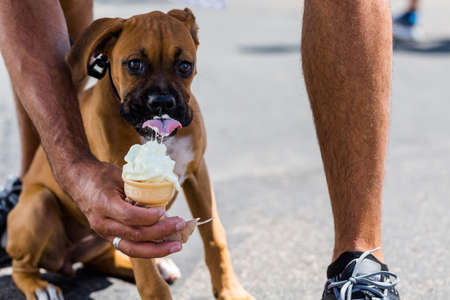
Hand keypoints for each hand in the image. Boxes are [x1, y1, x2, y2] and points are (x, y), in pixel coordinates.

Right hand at [62, 159, 185, 257]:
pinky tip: (164, 245)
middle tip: (181, 225)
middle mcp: (103, 223)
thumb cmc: (102, 175)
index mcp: (104, 205)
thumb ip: (140, 188)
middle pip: (135, 236)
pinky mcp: (108, 237)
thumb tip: (165, 196)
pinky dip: (148, 248)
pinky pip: (130, 247)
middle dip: (161, 233)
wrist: (78, 180)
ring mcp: (104, 233)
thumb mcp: (121, 176)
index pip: (130, 216)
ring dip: (157, 249)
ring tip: (177, 245)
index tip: (165, 210)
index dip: (150, 217)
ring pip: (132, 249)